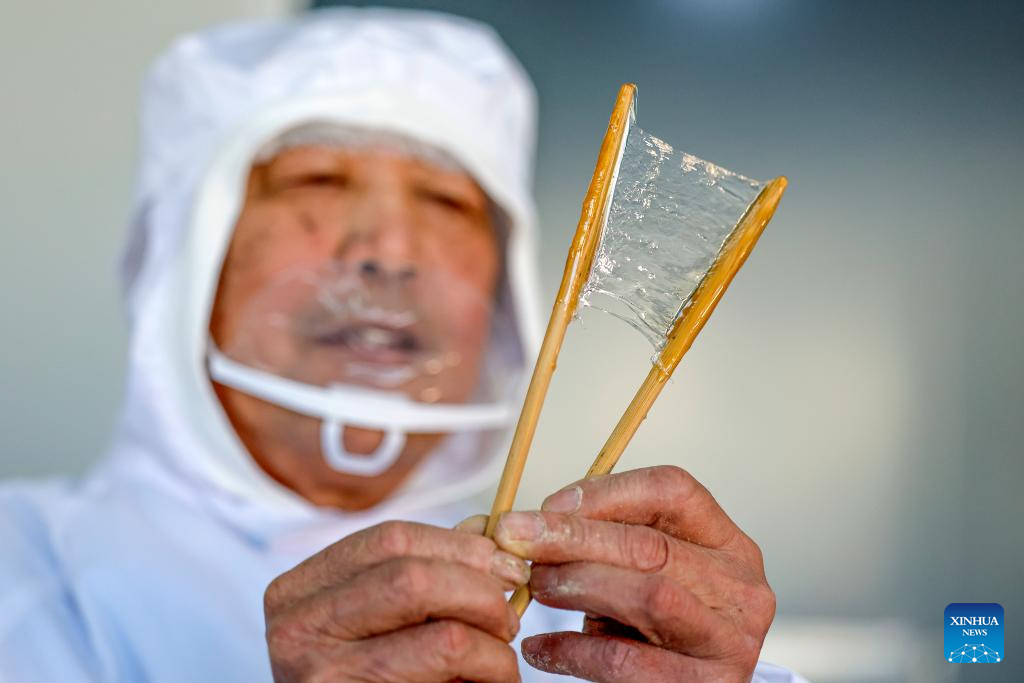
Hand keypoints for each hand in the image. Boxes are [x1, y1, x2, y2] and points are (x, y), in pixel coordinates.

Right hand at [264, 520, 528, 681]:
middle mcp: (299, 628)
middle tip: (508, 620)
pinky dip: (484, 675)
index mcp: (298, 591)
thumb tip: (485, 534)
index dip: (461, 546)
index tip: (506, 566)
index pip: (392, 539)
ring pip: (444, 639)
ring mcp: (322, 676)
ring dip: (492, 646)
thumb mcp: (368, 618)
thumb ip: (420, 572)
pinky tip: (485, 681)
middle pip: (416, 579)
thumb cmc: (355, 675)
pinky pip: (445, 682)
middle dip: (482, 594)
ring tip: (501, 660)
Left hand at [494, 466, 774, 681]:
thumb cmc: (655, 626)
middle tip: (517, 540)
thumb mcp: (643, 571)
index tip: (548, 505)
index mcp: (729, 543)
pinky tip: (541, 647)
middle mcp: (741, 588)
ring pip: (648, 596)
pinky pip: (627, 662)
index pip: (674, 491)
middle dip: (574, 538)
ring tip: (536, 587)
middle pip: (652, 546)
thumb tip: (533, 520)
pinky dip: (573, 650)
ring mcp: (729, 640)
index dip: (605, 492)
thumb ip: (607, 538)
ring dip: (577, 585)